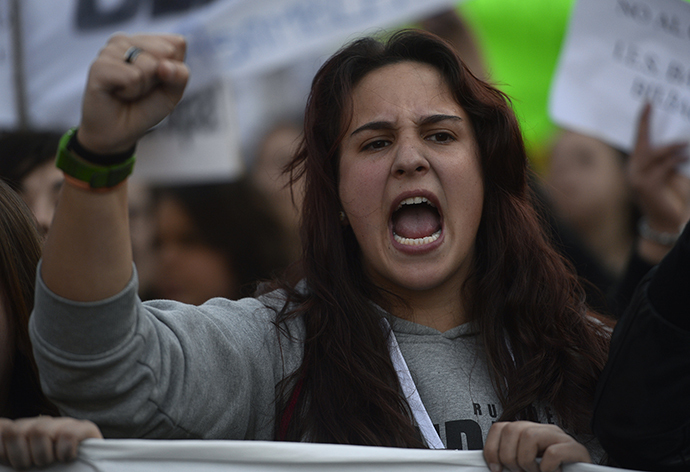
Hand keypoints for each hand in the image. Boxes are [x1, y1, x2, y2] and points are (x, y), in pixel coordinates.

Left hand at [0, 416, 101, 469]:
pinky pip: (68, 434)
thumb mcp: (27, 465)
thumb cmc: (52, 471)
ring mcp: (63, 423)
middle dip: (19, 456)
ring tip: (50, 463)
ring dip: (42, 455)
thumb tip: (2, 455)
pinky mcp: (84, 427)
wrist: (88, 470)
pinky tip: (68, 458)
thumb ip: (10, 457)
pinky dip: (65, 452)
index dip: (1, 448)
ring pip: (39, 430)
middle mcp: (41, 422)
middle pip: (15, 430)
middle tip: (31, 466)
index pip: (2, 427)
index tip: (9, 463)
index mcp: (23, 430)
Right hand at [78, 33, 188, 153]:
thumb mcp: (172, 93)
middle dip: (159, 78)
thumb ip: (179, 75)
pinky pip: (132, 77)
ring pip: (148, 65)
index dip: (175, 69)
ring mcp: (110, 50)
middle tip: (141, 89)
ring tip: (128, 91)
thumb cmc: (145, 108)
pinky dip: (131, 92)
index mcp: (146, 42)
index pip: (177, 43)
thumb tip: (165, 65)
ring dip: (144, 87)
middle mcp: (127, 41)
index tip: (159, 82)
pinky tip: (118, 93)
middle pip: (165, 51)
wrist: (119, 132)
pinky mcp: (99, 66)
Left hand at [483, 421, 590, 471]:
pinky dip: (547, 467)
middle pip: (512, 429)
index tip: (495, 467)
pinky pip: (553, 452)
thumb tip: (494, 467)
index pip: (500, 428)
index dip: (493, 449)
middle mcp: (543, 431)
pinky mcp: (575, 449)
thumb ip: (512, 464)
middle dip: (510, 457)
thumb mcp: (528, 468)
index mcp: (528, 433)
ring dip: (527, 462)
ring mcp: (559, 437)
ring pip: (529, 435)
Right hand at [628, 103, 689, 260]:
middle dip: (652, 130)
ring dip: (671, 148)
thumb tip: (682, 141)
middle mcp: (632, 171)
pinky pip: (661, 168)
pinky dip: (674, 160)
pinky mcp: (646, 187)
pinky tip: (685, 156)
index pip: (638, 140)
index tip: (648, 103)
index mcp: (636, 166)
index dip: (643, 122)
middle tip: (669, 121)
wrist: (667, 222)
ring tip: (687, 144)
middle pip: (642, 145)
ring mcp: (636, 180)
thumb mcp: (669, 173)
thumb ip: (669, 158)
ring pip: (652, 155)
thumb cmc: (670, 197)